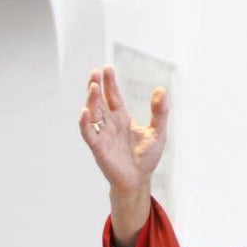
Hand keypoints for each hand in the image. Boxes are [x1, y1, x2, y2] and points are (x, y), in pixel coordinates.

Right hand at [80, 65, 169, 246]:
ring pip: (93, 113)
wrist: (139, 179)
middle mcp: (110, 123)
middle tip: (95, 72)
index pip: (113, 96)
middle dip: (97, 86)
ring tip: (93, 86)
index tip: (107, 67)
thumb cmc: (146, 157)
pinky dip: (85, 123)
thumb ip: (160, 112)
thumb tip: (162, 89)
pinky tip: (85, 112)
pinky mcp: (98, 147)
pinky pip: (89, 133)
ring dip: (91, 99)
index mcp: (122, 118)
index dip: (110, 82)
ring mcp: (103, 134)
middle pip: (100, 101)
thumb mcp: (158, 132)